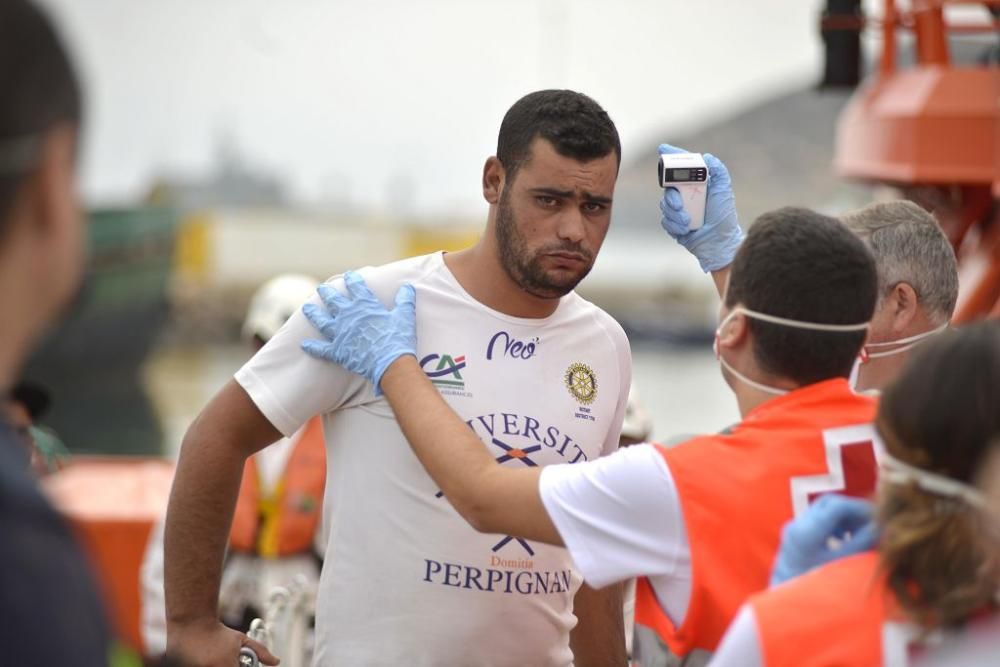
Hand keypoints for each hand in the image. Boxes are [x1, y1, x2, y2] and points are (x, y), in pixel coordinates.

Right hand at [167, 618, 278, 666]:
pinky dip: (209, 664)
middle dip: (230, 666)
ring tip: (214, 657)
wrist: (192, 624)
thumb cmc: (219, 633)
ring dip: (218, 665)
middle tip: (227, 659)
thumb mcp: (242, 640)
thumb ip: (261, 652)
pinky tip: (206, 658)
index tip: (240, 665)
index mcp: (225, 665)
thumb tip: (276, 662)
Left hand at [300, 271, 416, 394]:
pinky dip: (312, 347)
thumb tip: (407, 287)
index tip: (349, 275)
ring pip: (322, 320)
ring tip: (306, 307)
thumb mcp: (405, 316)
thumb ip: (404, 300)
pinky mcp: (337, 351)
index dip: (352, 280)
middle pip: (334, 300)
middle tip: (321, 288)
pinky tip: (304, 344)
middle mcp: (348, 316)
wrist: (391, 364)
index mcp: (365, 305)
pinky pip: (321, 349)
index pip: (356, 287)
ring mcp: (340, 333)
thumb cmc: (398, 339)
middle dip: (327, 292)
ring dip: (313, 313)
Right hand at [658, 143, 743, 271]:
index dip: (671, 157)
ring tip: (688, 221)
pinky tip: (685, 229)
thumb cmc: (723, 216)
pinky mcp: (673, 224)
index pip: (681, 167)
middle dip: (672, 196)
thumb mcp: (723, 190)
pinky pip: (665, 220)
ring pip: (665, 205)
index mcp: (696, 184)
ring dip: (675, 214)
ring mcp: (679, 210)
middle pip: (668, 187)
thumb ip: (718, 171)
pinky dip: (674, 225)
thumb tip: (707, 157)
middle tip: (679, 203)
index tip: (662, 149)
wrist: (719, 242)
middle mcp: (685, 195)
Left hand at [770, 494, 876, 586]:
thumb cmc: (815, 589)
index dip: (859, 508)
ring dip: (844, 518)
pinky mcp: (794, 537)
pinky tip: (846, 540)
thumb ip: (861, 544)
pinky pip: (816, 521)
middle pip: (828, 503)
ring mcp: (792, 530)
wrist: (786, 605)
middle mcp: (796, 526)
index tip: (877, 519)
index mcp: (806, 532)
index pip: (836, 505)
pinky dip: (833, 525)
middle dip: (852, 511)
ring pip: (822, 511)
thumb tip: (880, 527)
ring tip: (861, 534)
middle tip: (871, 524)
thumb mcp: (843, 566)